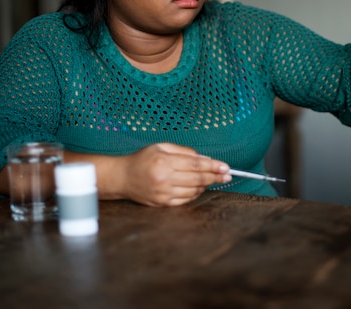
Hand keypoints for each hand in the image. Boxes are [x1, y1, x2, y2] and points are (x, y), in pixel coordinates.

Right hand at [115, 143, 230, 206]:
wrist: (122, 177)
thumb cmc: (142, 159)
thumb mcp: (161, 147)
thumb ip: (183, 151)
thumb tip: (204, 158)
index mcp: (164, 162)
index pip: (195, 164)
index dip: (213, 166)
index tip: (225, 167)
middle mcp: (164, 179)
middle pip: (197, 179)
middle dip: (215, 177)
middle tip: (228, 176)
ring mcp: (163, 193)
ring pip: (193, 191)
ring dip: (206, 186)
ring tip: (213, 180)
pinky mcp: (162, 203)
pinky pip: (185, 200)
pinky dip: (195, 194)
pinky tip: (200, 188)